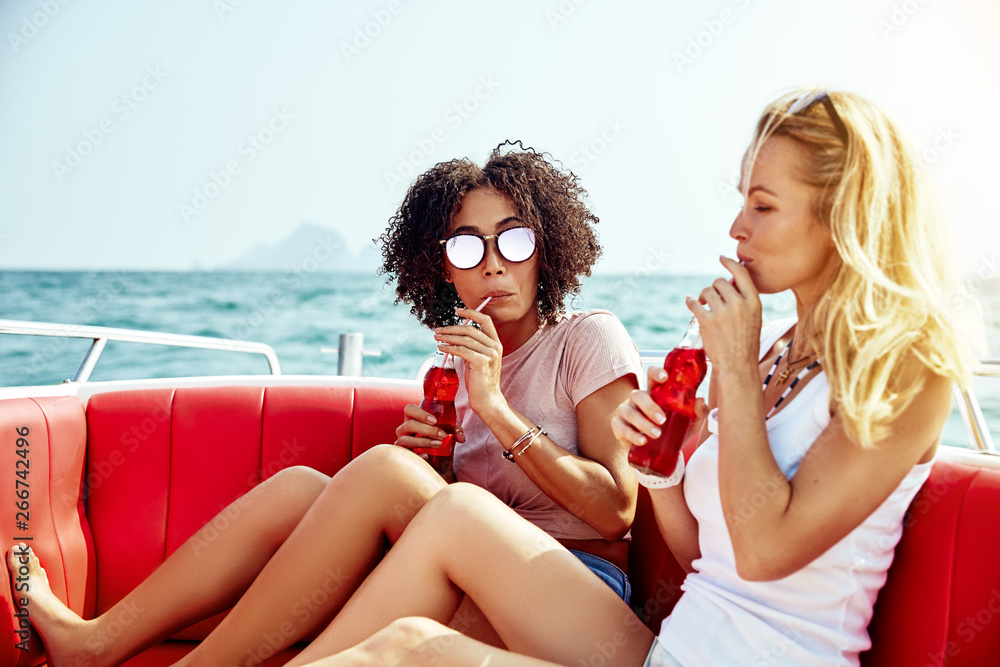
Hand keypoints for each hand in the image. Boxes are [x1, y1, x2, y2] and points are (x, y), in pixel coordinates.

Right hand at [394, 403, 466, 450]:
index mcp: (412, 418)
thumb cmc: (438, 436)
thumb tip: (461, 438)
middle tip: (442, 435)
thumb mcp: (447, 430)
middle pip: (409, 425)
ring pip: (405, 440)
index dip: (420, 414)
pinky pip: (406, 454)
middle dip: (427, 430)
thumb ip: (455, 431)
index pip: (409, 409)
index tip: (434, 421)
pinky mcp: (404, 453)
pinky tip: (426, 456)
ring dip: (423, 442)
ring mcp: (402, 441)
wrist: (434, 455)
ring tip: (438, 444)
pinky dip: (416, 455)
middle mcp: (404, 428)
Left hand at [434, 306, 504, 416]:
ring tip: (436, 338)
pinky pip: (462, 350)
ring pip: (465, 339)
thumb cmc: (480, 381)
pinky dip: (449, 347)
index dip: (471, 313)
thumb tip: (453, 336)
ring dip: (448, 337)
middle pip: (470, 329)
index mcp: (495, 343)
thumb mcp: (476, 359)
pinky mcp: (482, 362)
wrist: (487, 400)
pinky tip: (441, 348)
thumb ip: (470, 346)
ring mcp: (490, 354)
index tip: (457, 310)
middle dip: (451, 328)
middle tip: (437, 330)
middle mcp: (495, 346)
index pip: (485, 320)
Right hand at [612, 366, 708, 448]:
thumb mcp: (691, 422)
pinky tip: (642, 441)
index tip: (665, 377)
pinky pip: (620, 426)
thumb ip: (698, 412)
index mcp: (655, 392)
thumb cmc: (674, 431)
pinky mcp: (618, 426)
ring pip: (628, 411)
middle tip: (662, 420)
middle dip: (649, 406)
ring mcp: (626, 411)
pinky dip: (631, 434)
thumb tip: (700, 401)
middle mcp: (638, 399)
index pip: (651, 375)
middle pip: (638, 394)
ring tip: (656, 434)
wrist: (661, 453)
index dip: (656, 373)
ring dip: (642, 423)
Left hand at [688, 256, 761, 375]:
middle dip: (715, 288)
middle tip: (713, 298)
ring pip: (707, 290)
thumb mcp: (754, 318)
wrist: (738, 365)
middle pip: (720, 282)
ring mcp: (722, 312)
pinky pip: (694, 303)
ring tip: (704, 304)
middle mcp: (739, 304)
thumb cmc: (746, 342)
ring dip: (703, 296)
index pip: (741, 273)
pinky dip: (690, 301)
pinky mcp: (707, 321)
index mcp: (753, 302)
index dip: (730, 263)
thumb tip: (728, 282)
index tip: (722, 258)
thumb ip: (744, 300)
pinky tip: (690, 301)